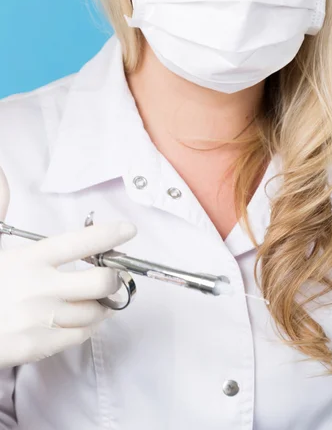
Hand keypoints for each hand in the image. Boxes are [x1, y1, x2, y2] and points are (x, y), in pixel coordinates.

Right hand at [0, 164, 136, 367]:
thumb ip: (0, 210)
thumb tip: (5, 175)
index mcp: (30, 259)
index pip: (78, 242)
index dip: (108, 235)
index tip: (128, 230)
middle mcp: (39, 287)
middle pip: (101, 282)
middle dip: (114, 279)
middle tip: (113, 276)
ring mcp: (40, 318)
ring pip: (94, 312)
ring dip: (101, 306)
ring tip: (96, 300)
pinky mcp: (38, 346)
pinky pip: (80, 336)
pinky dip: (87, 328)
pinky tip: (81, 320)